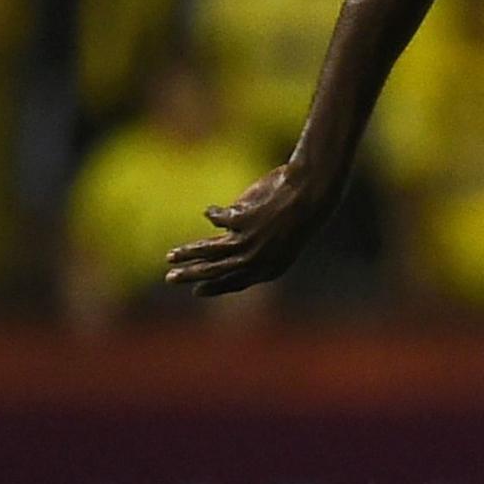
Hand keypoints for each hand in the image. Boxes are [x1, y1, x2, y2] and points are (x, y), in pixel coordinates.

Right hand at [163, 159, 336, 295]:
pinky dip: (213, 214)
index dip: (216, 288)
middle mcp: (259, 259)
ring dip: (188, 254)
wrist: (312, 192)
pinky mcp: (242, 221)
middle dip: (192, 275)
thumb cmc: (299, 213)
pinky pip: (217, 219)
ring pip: (211, 251)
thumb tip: (223, 245)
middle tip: (171, 278)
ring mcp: (250, 241)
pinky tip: (211, 210)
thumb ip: (256, 248)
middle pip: (218, 271)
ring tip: (171, 256)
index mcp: (272, 268)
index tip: (197, 291)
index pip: (237, 283)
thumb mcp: (281, 239)